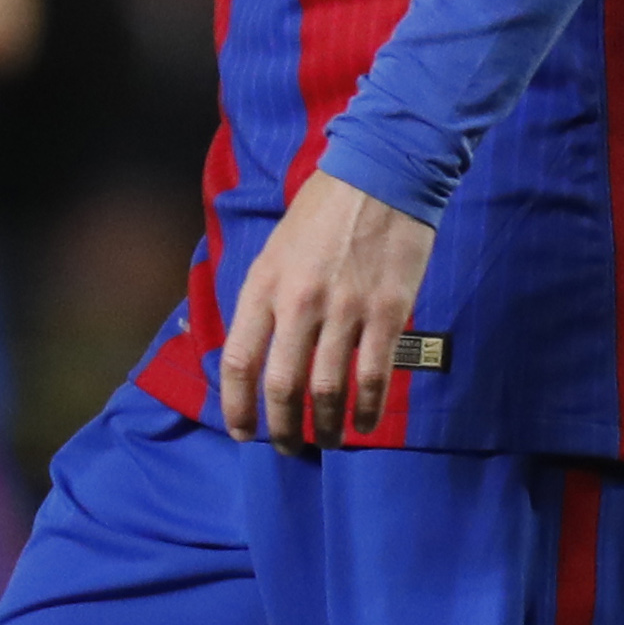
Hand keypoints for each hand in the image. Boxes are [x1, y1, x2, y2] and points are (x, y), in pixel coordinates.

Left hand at [219, 169, 435, 452]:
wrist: (381, 176)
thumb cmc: (321, 212)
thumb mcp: (273, 250)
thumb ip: (262, 300)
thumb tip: (253, 353)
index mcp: (263, 285)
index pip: (238, 361)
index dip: (236, 407)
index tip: (241, 432)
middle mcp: (299, 303)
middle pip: (282, 386)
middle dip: (281, 428)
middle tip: (287, 448)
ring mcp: (345, 310)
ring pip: (328, 390)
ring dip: (325, 427)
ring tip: (327, 442)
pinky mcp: (387, 313)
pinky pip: (374, 376)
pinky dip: (368, 409)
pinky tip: (364, 424)